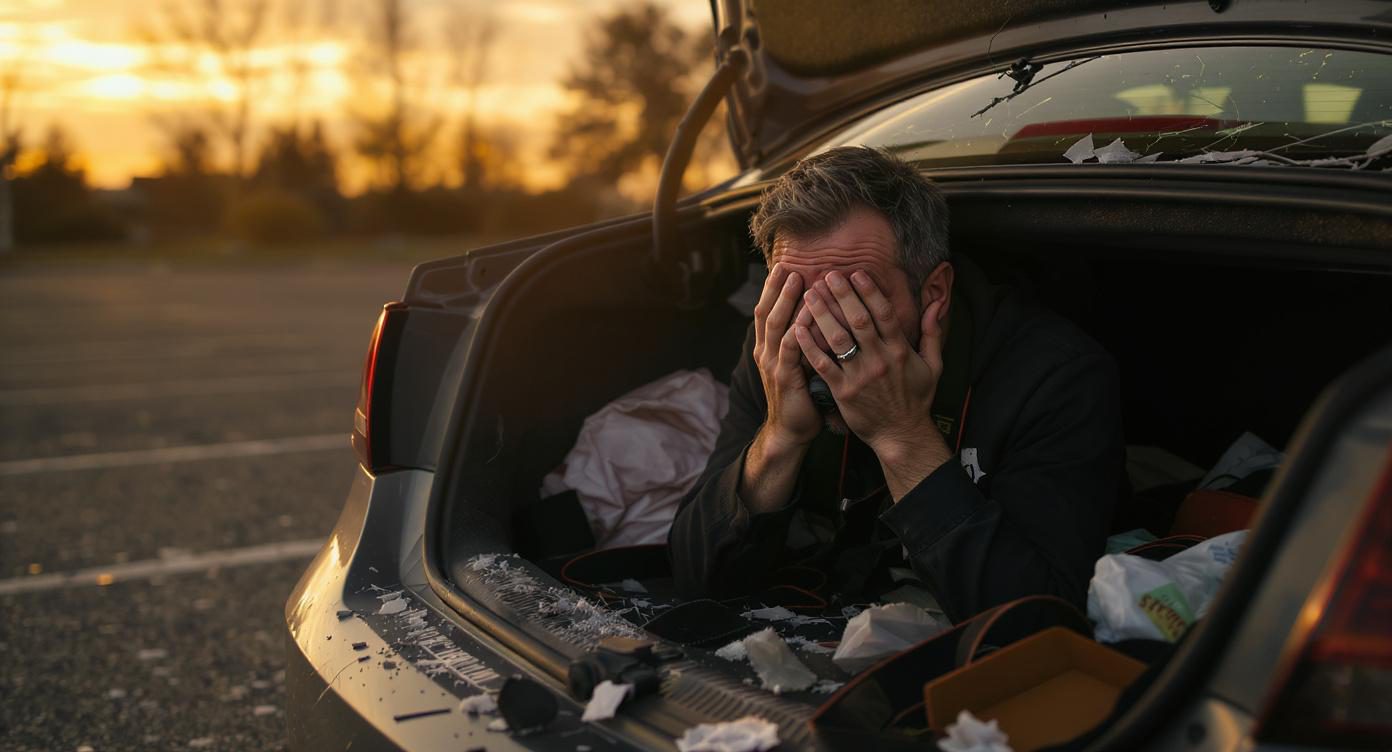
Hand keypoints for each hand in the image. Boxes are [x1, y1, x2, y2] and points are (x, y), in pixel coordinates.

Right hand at [752, 264, 820, 451]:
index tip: (783, 267)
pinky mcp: (785, 378)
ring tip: (798, 281)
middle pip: (766, 313)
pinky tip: (809, 314)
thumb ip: (803, 343)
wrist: (791, 431)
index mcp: (767, 349)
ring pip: (776, 326)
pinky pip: (791, 349)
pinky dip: (799, 329)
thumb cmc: (801, 397)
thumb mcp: (799, 365)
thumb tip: (817, 317)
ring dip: (786, 301)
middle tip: (788, 266)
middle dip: (777, 288)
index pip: (765, 312)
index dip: (772, 289)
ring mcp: (773, 366)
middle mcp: (765, 354)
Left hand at [794, 270, 950, 494]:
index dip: (869, 292)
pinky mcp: (843, 392)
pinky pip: (822, 365)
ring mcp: (860, 376)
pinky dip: (810, 346)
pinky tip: (797, 329)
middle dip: (842, 295)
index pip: (884, 314)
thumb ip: (932, 332)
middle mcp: (880, 360)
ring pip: (838, 339)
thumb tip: (936, 303)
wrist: (901, 435)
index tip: (856, 273)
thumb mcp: (933, 365)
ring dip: (822, 314)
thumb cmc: (916, 398)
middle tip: (827, 275)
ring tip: (809, 294)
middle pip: (858, 320)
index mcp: (900, 351)